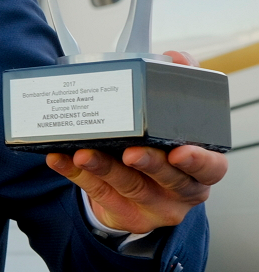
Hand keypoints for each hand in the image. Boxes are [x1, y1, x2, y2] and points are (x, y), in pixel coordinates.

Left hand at [46, 50, 227, 232]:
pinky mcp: (123, 212)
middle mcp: (181, 189)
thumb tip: (176, 58)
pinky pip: (97, 192)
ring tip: (83, 151)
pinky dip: (76, 172)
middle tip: (129, 151)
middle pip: (170, 179)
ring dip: (104, 168)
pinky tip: (60, 157)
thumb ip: (176, 84)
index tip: (180, 151)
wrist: (134, 185)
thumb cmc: (156, 144)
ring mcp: (153, 205)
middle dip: (149, 164)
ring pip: (129, 187)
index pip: (211, 167)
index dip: (198, 161)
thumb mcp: (169, 115)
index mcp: (200, 165)